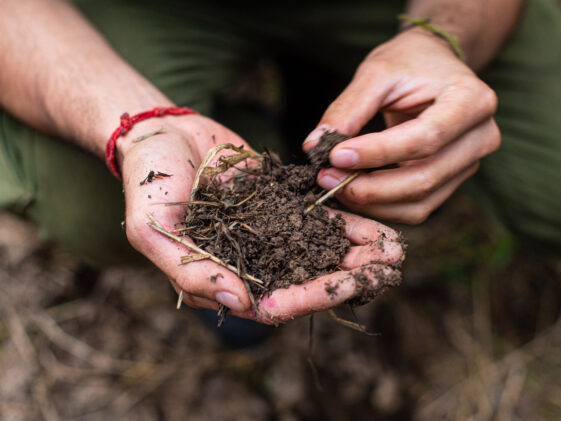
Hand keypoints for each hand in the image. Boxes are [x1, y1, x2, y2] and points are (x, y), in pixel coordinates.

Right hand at [119, 115, 403, 323]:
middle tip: (388, 271)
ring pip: (318, 252)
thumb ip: (192, 272)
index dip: (309, 297)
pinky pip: (317, 219)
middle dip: (347, 278)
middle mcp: (251, 262)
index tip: (345, 287)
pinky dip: (347, 224)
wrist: (161, 133)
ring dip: (356, 255)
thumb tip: (242, 305)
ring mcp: (269, 233)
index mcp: (223, 278)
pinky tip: (379, 226)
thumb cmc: (148, 183)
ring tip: (396, 251)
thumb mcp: (154, 230)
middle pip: (305, 280)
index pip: (272, 301)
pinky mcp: (281, 205)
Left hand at [303, 29, 500, 223]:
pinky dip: (382, 207)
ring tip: (334, 185)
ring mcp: (470, 163)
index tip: (334, 156)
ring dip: (372, 203)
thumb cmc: (409, 63)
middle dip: (369, 187)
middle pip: (424, 178)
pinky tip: (353, 192)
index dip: (377, 153)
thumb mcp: (377, 72)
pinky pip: (417, 208)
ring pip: (420, 202)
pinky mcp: (453, 181)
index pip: (424, 138)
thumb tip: (315, 146)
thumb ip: (347, 108)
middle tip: (326, 178)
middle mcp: (481, 137)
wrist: (435, 66)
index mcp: (472, 100)